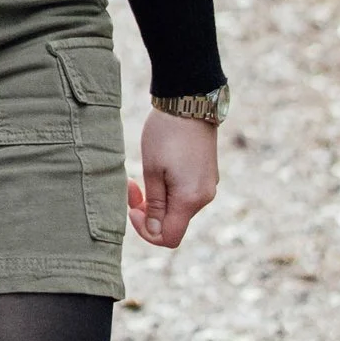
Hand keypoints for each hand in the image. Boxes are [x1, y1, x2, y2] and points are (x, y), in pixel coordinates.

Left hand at [128, 111, 218, 249]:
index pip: (168, 238)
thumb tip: (155, 232)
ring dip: (157, 199)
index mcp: (190, 200)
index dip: (146, 232)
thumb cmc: (166, 135)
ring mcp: (208, 185)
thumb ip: (154, 205)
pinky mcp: (207, 174)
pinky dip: (168, 190)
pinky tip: (158, 169)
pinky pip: (185, 194)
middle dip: (148, 212)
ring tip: (141, 176)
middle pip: (173, 223)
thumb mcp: (153, 171)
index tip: (131, 208)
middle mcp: (205, 197)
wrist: (190, 102)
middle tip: (131, 187)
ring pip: (178, 208)